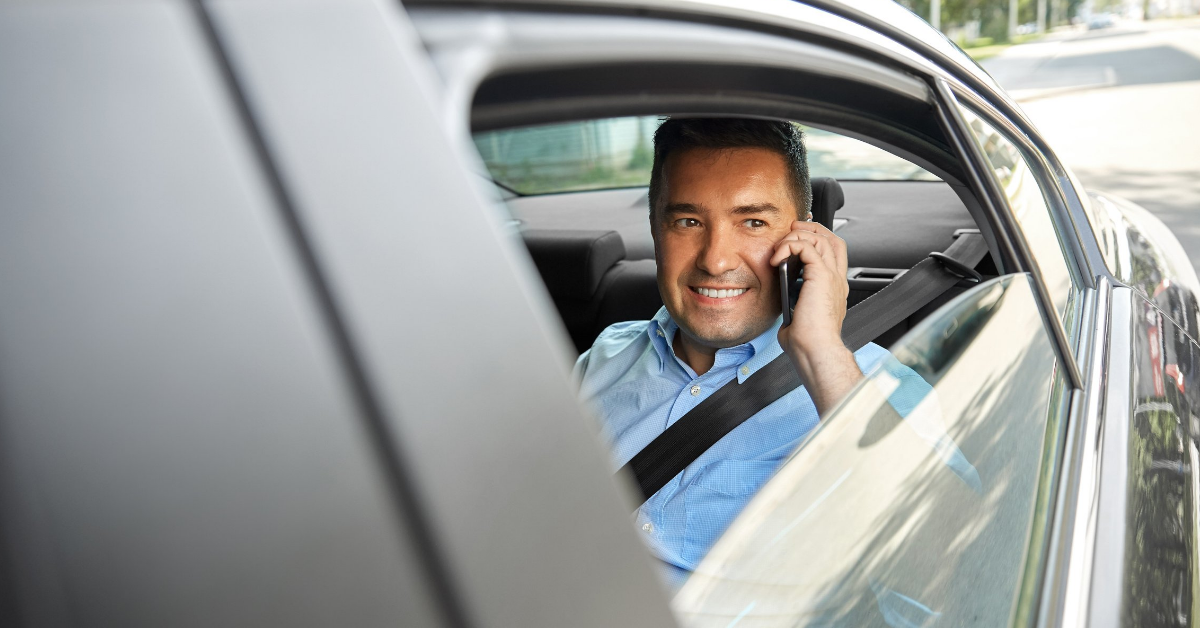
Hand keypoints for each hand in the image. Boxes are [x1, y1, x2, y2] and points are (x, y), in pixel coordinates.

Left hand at [770, 221, 861, 413]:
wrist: (816, 351)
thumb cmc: (808, 343)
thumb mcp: (797, 316)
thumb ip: (793, 302)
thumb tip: (783, 299)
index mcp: (834, 289)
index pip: (833, 253)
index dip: (817, 239)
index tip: (797, 237)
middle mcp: (837, 280)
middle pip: (832, 239)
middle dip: (811, 228)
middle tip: (792, 229)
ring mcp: (832, 277)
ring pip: (821, 238)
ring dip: (797, 236)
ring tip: (780, 245)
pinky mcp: (822, 276)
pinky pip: (807, 246)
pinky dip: (790, 246)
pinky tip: (777, 258)